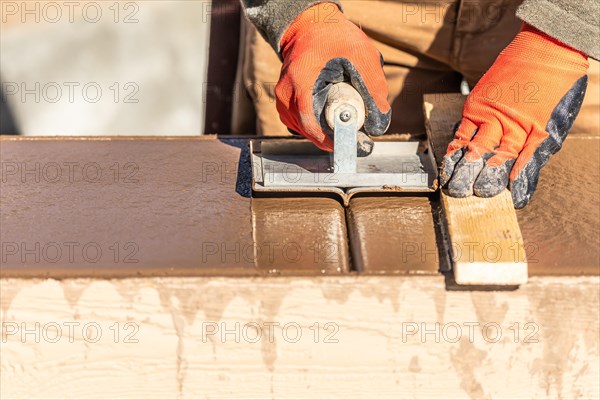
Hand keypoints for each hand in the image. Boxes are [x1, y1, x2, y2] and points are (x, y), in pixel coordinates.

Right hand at [275, 2, 390, 153]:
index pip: (310, 123)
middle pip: (307, 130)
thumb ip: (374, 87)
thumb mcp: (361, 55)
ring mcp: (282, 98)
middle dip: (331, 136)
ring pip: (302, 129)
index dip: (331, 139)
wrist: (309, 26)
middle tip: (354, 135)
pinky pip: (299, 123)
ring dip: (323, 131)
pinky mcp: (285, 101)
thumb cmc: (333, 37)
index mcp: (301, 81)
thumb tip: (380, 121)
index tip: (351, 143)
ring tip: (343, 124)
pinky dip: (315, 125)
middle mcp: (286, 93)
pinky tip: (329, 118)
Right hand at [441, 24, 588, 207]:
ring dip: (461, 164)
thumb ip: (535, 148)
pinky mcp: (478, 101)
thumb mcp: (553, 121)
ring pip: (472, 144)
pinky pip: (465, 127)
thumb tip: (519, 178)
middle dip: (474, 176)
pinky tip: (452, 155)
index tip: (491, 195)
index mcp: (531, 130)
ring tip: (451, 179)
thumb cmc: (555, 86)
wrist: (546, 48)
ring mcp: (490, 112)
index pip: (511, 162)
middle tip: (462, 192)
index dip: (499, 180)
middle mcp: (509, 123)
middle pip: (488, 156)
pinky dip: (458, 142)